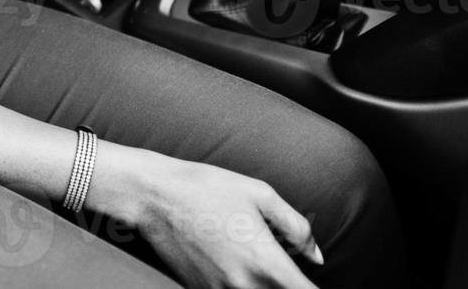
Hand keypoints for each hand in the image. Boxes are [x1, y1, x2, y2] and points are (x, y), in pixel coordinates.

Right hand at [92, 146, 322, 288]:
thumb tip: (316, 257)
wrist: (151, 196)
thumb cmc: (205, 187)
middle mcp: (245, 286)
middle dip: (288, 284)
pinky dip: (240, 283)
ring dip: (263, 283)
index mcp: (266, 263)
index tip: (311, 280)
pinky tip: (231, 259)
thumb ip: (297, 228)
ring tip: (248, 253)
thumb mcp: (259, 194)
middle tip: (278, 260)